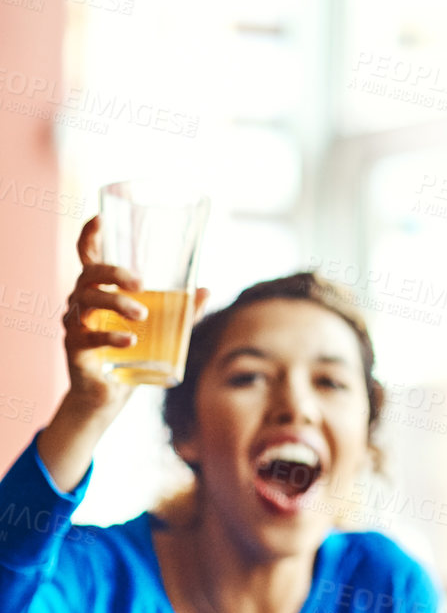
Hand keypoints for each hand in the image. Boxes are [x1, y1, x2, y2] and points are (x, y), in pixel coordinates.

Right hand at [60, 216, 210, 416]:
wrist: (108, 395)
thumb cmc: (130, 353)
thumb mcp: (160, 330)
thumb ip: (181, 311)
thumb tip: (206, 290)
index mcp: (99, 291)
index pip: (87, 258)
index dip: (90, 236)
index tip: (100, 217)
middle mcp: (81, 303)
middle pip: (88, 275)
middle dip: (113, 272)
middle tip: (141, 283)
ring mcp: (75, 325)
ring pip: (86, 303)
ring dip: (116, 304)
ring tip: (142, 315)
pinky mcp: (74, 350)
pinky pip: (87, 338)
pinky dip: (110, 337)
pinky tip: (130, 340)